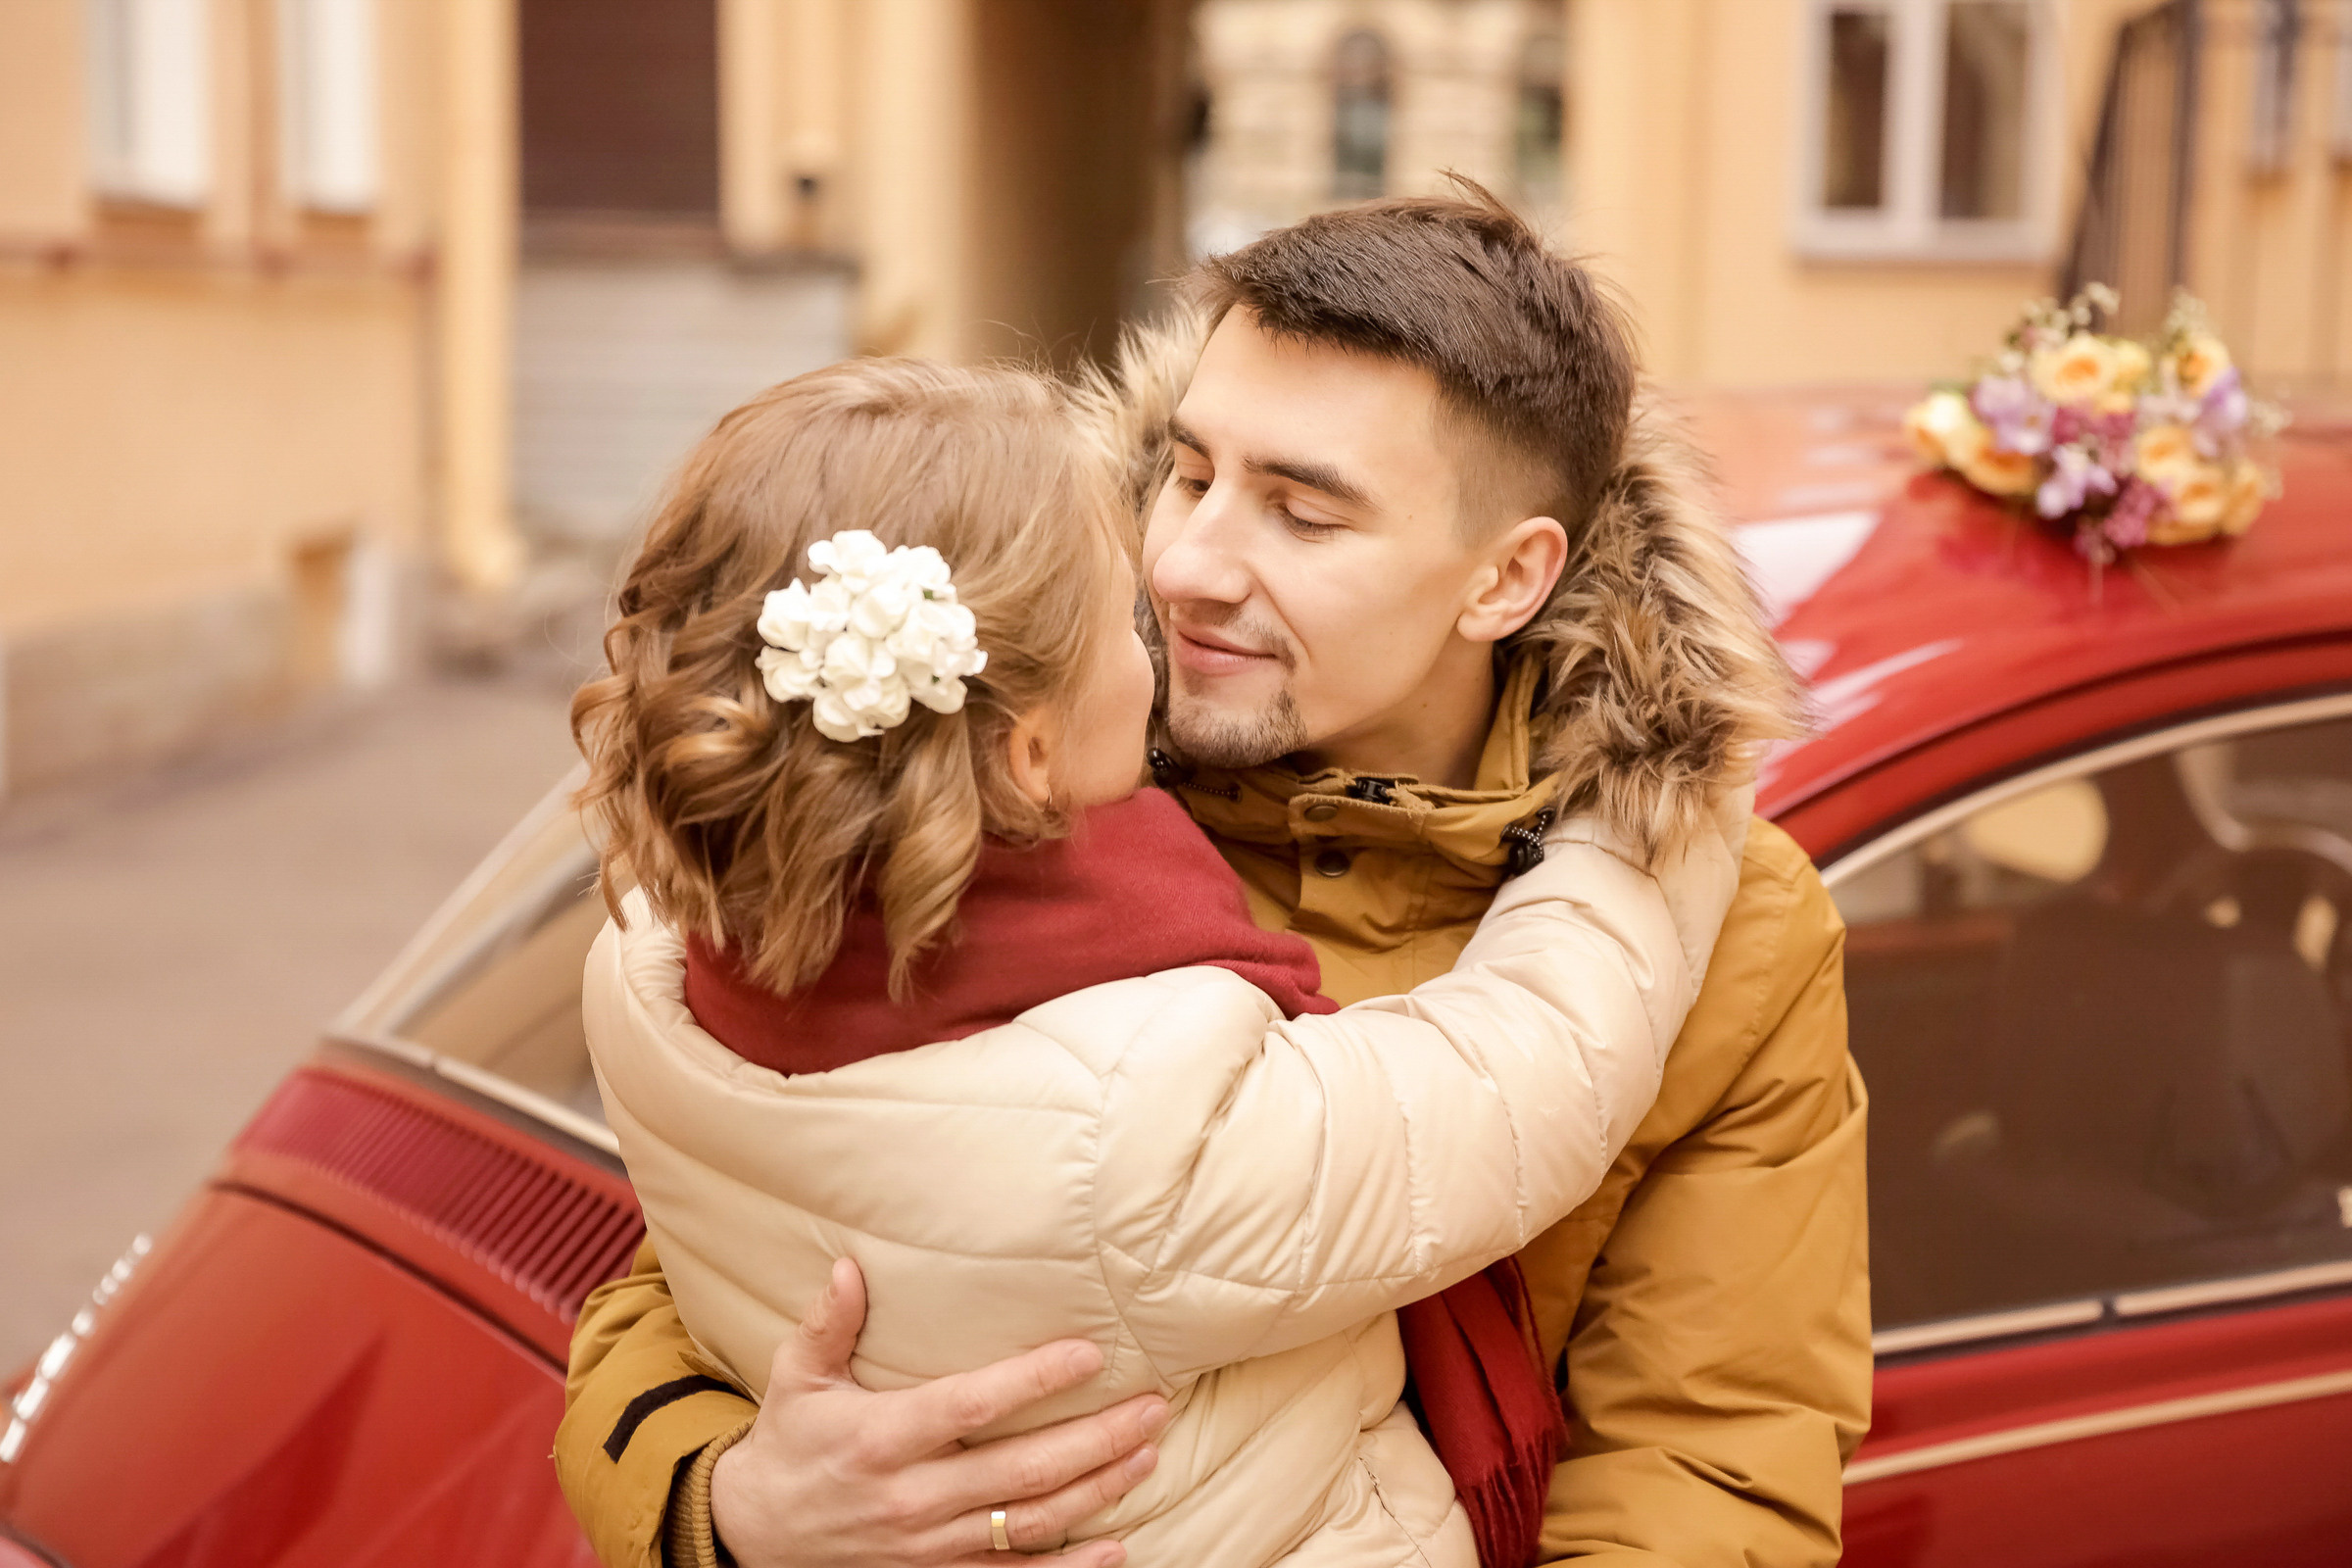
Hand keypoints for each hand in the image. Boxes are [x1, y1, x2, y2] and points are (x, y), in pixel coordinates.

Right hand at [710, 1257, 1166, 1567]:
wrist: (753, 1536)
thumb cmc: (789, 1443)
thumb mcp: (795, 1378)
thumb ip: (827, 1324)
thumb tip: (848, 1265)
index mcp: (883, 1437)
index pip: (972, 1405)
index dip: (1034, 1381)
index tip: (1090, 1354)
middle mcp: (913, 1495)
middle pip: (1022, 1470)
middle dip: (1097, 1439)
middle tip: (1153, 1407)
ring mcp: (929, 1545)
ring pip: (1030, 1522)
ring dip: (1098, 1491)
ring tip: (1147, 1454)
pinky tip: (1116, 1544)